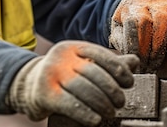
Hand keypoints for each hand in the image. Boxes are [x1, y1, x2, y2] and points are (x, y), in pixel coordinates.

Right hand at [6, 40, 138, 125]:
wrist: (31, 86)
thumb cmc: (65, 76)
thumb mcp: (84, 65)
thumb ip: (109, 64)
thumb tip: (135, 61)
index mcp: (73, 47)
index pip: (101, 55)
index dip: (118, 69)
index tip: (129, 82)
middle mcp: (61, 57)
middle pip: (93, 72)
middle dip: (111, 89)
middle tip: (120, 102)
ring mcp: (51, 74)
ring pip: (83, 88)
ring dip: (101, 103)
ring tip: (110, 111)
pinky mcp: (45, 93)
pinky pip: (70, 104)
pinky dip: (86, 114)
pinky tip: (95, 119)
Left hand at [109, 0, 166, 71]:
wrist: (142, 2)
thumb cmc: (130, 22)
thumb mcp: (119, 29)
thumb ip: (121, 40)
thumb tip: (130, 55)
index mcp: (128, 7)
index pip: (131, 23)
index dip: (134, 44)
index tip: (135, 60)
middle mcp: (144, 1)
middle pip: (145, 23)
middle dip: (146, 49)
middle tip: (146, 67)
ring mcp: (161, 2)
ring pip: (162, 20)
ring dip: (160, 46)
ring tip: (156, 62)